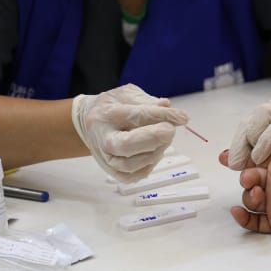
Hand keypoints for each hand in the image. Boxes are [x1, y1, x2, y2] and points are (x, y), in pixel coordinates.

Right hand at [71, 84, 188, 181]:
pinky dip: (149, 166)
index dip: (161, 116)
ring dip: (154, 153)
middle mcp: (103, 138)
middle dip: (153, 139)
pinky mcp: (112, 172)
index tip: (182, 116)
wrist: (88, 123)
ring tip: (164, 140)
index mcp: (106, 114)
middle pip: (126, 145)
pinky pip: (133, 176)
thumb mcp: (126, 94)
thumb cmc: (112, 107)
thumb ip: (147, 101)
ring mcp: (106, 158)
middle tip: (171, 130)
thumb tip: (166, 106)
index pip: (135, 116)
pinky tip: (155, 152)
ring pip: (130, 165)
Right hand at [229, 97, 270, 235]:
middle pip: (250, 180)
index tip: (227, 158)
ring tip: (258, 193)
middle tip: (250, 178)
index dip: (241, 158)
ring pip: (251, 199)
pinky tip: (238, 212)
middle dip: (246, 178)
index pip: (255, 159)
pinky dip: (244, 218)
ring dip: (248, 196)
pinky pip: (255, 221)